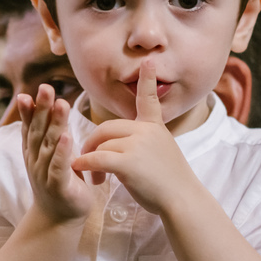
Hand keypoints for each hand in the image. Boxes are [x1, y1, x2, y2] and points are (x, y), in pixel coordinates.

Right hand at [17, 84, 96, 222]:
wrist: (58, 219)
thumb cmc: (58, 183)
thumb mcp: (49, 155)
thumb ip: (48, 133)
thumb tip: (49, 107)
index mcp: (33, 152)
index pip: (30, 127)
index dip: (29, 111)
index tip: (30, 92)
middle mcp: (36, 161)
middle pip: (38, 131)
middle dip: (42, 109)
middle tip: (46, 88)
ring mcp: (45, 174)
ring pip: (49, 145)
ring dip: (55, 124)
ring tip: (61, 104)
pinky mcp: (59, 186)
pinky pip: (59, 167)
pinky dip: (62, 152)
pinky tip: (67, 137)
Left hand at [72, 59, 202, 214]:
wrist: (182, 201)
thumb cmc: (169, 183)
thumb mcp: (161, 152)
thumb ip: (143, 142)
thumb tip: (119, 144)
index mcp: (154, 127)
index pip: (148, 99)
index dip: (147, 80)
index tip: (148, 60)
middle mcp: (147, 131)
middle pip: (106, 128)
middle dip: (92, 144)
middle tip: (87, 162)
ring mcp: (138, 145)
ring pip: (101, 146)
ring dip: (91, 163)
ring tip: (95, 181)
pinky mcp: (129, 162)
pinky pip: (97, 158)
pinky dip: (84, 164)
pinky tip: (78, 169)